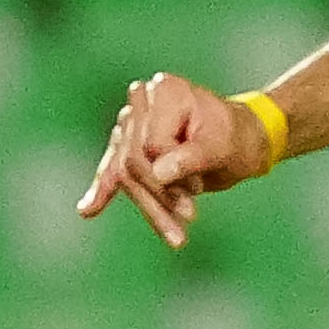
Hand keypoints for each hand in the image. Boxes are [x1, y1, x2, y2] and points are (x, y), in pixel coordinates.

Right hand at [73, 71, 273, 248]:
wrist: (240, 141)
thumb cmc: (236, 138)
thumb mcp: (222, 147)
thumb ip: (191, 158)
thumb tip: (159, 174)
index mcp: (166, 91)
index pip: (152, 144)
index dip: (170, 173)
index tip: (197, 191)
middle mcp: (143, 102)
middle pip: (135, 160)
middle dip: (160, 196)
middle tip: (188, 218)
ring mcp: (133, 123)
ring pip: (127, 174)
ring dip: (149, 208)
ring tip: (175, 237)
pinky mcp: (129, 146)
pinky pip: (113, 171)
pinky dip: (102, 191)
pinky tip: (88, 210)